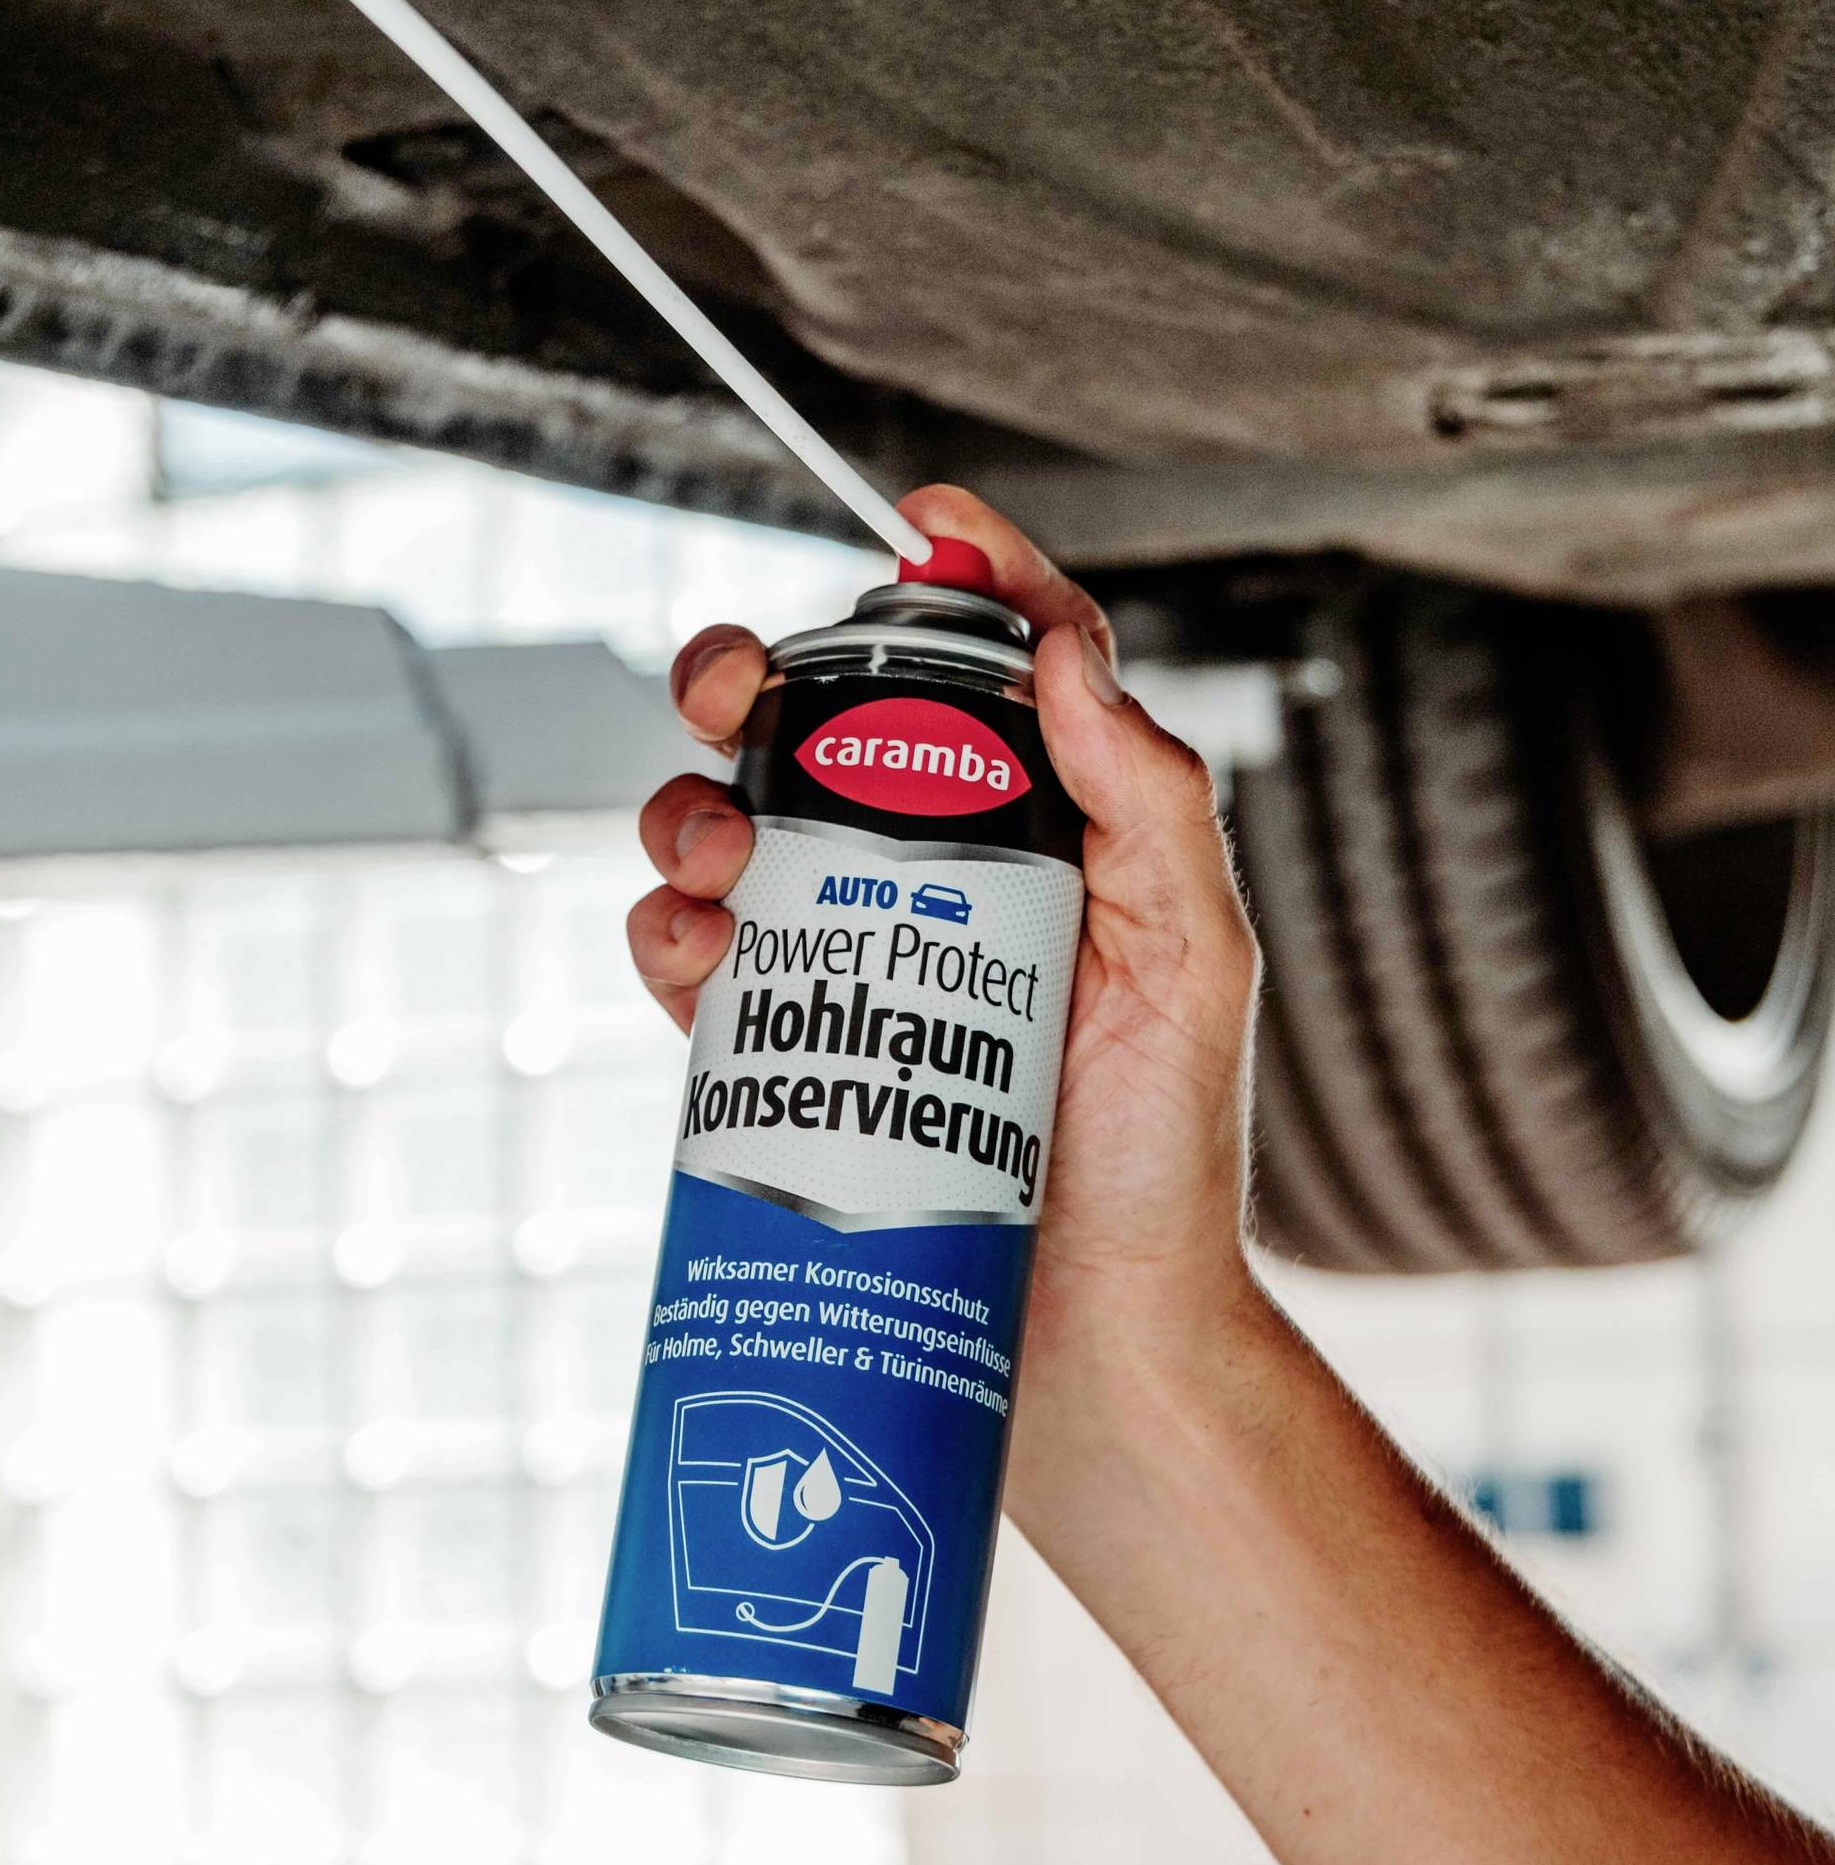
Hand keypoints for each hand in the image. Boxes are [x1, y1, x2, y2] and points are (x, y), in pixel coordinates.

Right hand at [625, 483, 1266, 1448]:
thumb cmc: (1165, 1165)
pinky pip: (694, 960)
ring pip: (733, 827)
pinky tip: (693, 948)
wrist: (1088, 1343)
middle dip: (755, 674)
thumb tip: (1067, 653)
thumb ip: (1153, 798)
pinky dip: (666, 931)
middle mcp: (943, 881)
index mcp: (1057, 837)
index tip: (921, 522)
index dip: (965, 578)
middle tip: (735, 688)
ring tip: (714, 851)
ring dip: (690, 802)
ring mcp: (852, 965)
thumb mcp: (1198, 964)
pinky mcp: (784, 1054)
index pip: (1008, 669)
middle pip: (825, 728)